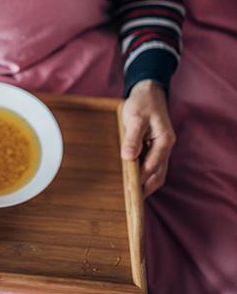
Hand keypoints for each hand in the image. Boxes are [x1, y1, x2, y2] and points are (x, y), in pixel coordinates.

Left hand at [120, 79, 175, 196]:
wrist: (148, 92)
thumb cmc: (142, 103)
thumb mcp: (135, 118)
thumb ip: (132, 138)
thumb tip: (128, 157)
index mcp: (164, 140)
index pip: (153, 165)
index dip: (141, 178)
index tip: (130, 190)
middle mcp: (165, 147)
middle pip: (158, 174)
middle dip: (146, 188)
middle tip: (131, 201)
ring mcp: (161, 148)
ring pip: (156, 172)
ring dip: (146, 183)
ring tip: (131, 197)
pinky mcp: (154, 148)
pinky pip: (151, 165)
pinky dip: (144, 175)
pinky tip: (132, 180)